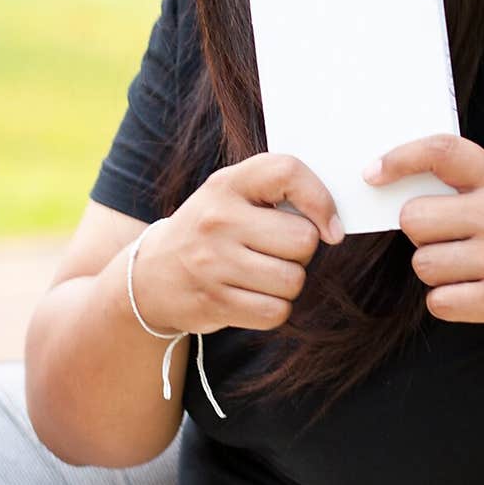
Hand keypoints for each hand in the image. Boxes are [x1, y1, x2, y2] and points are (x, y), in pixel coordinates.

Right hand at [131, 153, 342, 336]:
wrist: (150, 275)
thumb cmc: (210, 230)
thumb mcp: (232, 195)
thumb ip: (278, 192)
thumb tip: (333, 224)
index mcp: (227, 184)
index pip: (287, 172)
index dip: (320, 199)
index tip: (329, 226)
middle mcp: (218, 219)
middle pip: (303, 240)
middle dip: (302, 251)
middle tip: (278, 251)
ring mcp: (213, 263)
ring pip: (293, 280)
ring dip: (288, 283)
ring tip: (262, 274)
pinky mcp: (214, 303)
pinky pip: (276, 312)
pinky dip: (274, 309)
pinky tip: (253, 296)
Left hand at [364, 134, 483, 339]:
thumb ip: (470, 186)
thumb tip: (400, 188)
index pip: (442, 152)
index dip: (401, 157)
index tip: (374, 172)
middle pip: (414, 219)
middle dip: (422, 233)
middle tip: (448, 239)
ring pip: (423, 263)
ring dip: (437, 271)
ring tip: (469, 269)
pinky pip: (439, 302)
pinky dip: (449, 302)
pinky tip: (474, 295)